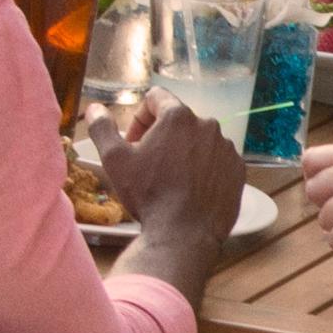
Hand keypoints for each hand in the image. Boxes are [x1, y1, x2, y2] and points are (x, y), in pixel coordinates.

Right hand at [92, 94, 243, 286]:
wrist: (185, 235)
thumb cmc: (148, 195)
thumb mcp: (114, 160)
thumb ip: (102, 128)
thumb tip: (94, 108)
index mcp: (178, 117)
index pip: (156, 98)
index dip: (140, 117)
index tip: (134, 142)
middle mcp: (208, 125)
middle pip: (179, 120)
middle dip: (161, 136)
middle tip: (149, 165)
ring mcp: (226, 148)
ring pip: (199, 140)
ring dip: (184, 152)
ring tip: (172, 180)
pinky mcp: (238, 170)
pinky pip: (217, 160)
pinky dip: (204, 169)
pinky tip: (191, 189)